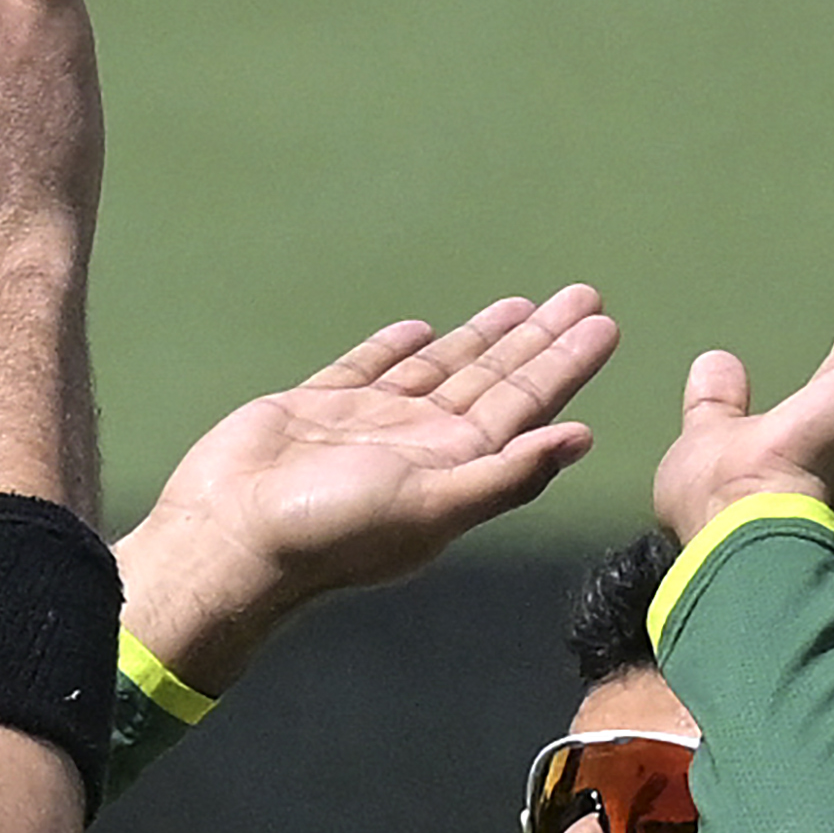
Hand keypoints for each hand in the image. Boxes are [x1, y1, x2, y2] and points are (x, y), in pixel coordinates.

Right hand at [119, 289, 617, 694]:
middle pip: (493, 381)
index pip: (524, 406)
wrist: (230, 535)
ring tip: (521, 305)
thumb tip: (582, 440)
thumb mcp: (433, 506)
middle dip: (538, 341)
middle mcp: (417, 446)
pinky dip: (393, 348)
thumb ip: (508, 474)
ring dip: (481, 338)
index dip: (565, 365)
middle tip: (583, 298)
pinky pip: (365, 370)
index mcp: (452, 469)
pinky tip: (420, 330)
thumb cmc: (331, 531)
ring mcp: (365, 427)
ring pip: (439, 370)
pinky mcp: (313, 411)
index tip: (602, 324)